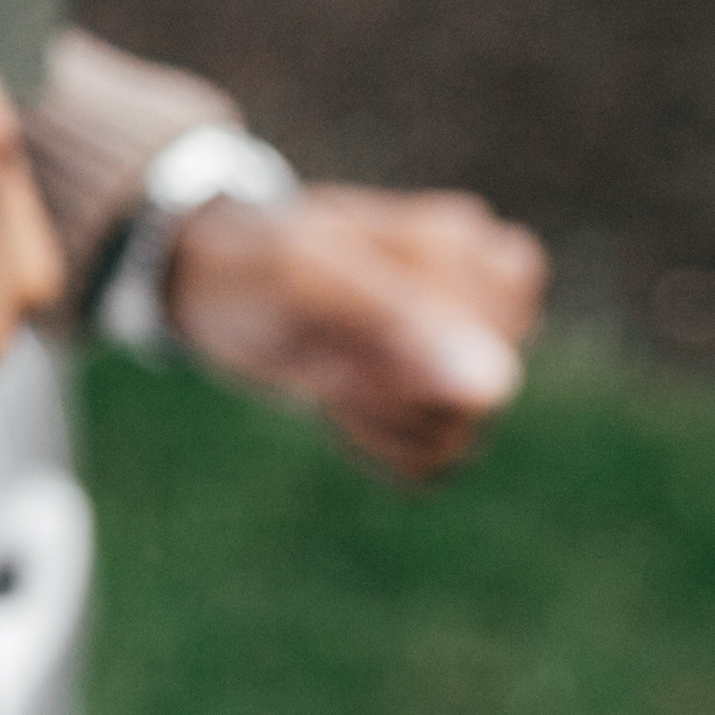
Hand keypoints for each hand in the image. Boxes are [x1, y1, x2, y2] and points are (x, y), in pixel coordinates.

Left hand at [163, 184, 545, 481]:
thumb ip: (400, 320)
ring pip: (456, 438)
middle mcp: (485, 301)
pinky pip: (431, 464)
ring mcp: (465, 358)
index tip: (346, 311)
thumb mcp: (304, 276)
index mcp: (469, 250)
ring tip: (336, 364)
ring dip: (376, 416)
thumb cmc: (261, 262)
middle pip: (477, 404)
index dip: (404, 355)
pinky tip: (342, 397)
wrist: (217, 281)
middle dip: (389, 389)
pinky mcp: (437, 404)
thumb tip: (497, 388)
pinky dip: (376, 442)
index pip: (486, 355)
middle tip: (333, 338)